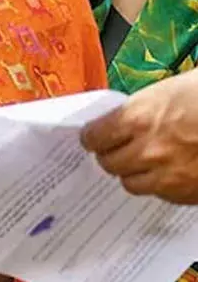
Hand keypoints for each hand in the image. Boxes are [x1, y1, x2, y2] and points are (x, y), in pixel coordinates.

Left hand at [82, 72, 197, 204]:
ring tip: (148, 161)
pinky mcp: (189, 194)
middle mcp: (148, 150)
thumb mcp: (179, 86)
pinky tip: (175, 171)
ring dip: (136, 173)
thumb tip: (128, 118)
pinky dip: (164, 185)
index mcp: (140, 117)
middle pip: (109, 164)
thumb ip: (147, 107)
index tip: (95, 136)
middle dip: (112, 155)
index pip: (94, 136)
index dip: (94, 136)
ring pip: (132, 184)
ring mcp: (170, 175)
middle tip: (120, 149)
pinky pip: (163, 195)